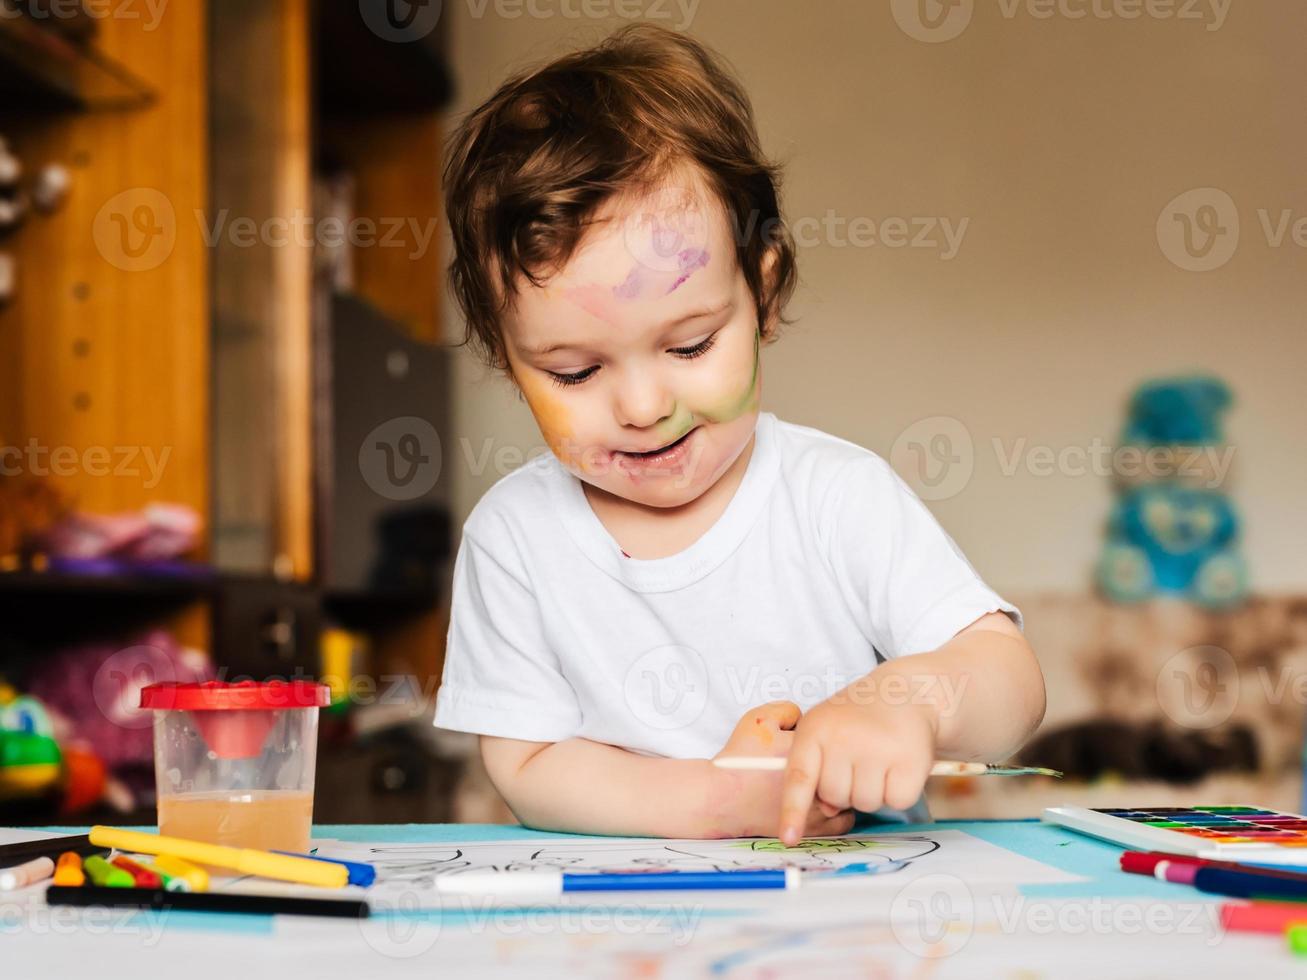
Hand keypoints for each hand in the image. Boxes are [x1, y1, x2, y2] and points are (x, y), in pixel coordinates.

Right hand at [709, 701, 854, 838]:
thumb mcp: (758, 719)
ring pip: (851, 794)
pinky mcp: (814, 829)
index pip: (835, 739)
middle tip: (822, 761)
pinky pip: (845, 820)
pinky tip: (825, 803)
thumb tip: (805, 719)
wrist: (722, 797)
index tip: (813, 741)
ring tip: (826, 782)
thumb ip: (788, 711)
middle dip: (838, 763)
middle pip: (848, 767)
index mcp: (811, 751)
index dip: (823, 739)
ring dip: (844, 787)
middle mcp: (821, 780)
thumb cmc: (738, 760)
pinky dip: (841, 812)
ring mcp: (820, 807)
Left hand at [778, 690, 938, 845]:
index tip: (789, 838)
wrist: (905, 693)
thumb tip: (827, 810)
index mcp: (815, 729)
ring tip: (880, 759)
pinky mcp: (910, 760)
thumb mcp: (826, 732)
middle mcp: (844, 738)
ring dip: (873, 790)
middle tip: (860, 759)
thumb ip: (816, 769)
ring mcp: (877, 748)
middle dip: (847, 788)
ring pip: (865, 803)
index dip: (792, 811)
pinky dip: (900, 791)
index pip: (799, 777)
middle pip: (835, 797)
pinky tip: (900, 765)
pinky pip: (897, 801)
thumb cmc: (858, 718)